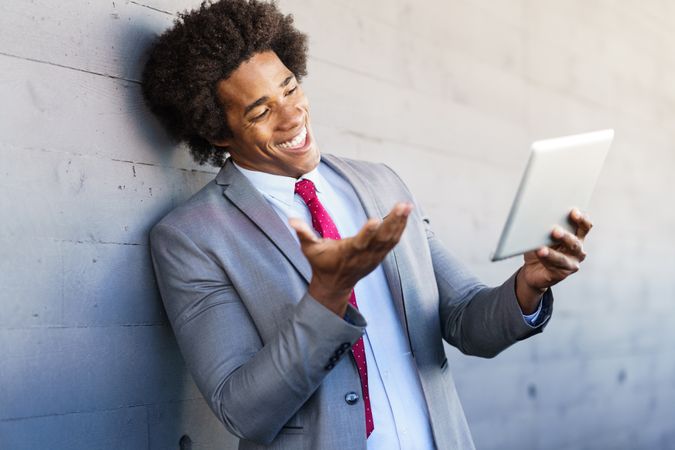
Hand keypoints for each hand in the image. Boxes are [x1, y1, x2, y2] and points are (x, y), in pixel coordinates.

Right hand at [289, 202, 412, 315]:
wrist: (333, 284)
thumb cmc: (321, 263)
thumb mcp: (309, 249)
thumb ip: (303, 233)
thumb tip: (292, 220)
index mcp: (348, 252)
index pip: (360, 242)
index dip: (368, 232)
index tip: (375, 220)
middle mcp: (364, 255)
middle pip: (382, 238)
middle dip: (393, 221)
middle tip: (403, 206)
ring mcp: (374, 256)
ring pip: (391, 239)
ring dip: (400, 222)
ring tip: (407, 206)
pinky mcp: (380, 255)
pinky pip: (393, 241)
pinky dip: (400, 228)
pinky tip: (406, 215)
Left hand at [516, 208, 592, 312]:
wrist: (532, 270)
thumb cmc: (539, 247)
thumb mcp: (543, 235)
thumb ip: (546, 226)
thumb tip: (540, 216)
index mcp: (577, 236)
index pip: (585, 226)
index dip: (582, 219)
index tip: (574, 211)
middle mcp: (578, 250)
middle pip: (576, 242)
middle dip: (566, 236)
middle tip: (555, 230)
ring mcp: (572, 263)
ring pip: (564, 258)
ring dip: (553, 252)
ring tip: (542, 248)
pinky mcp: (562, 274)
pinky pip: (554, 266)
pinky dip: (545, 259)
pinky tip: (539, 253)